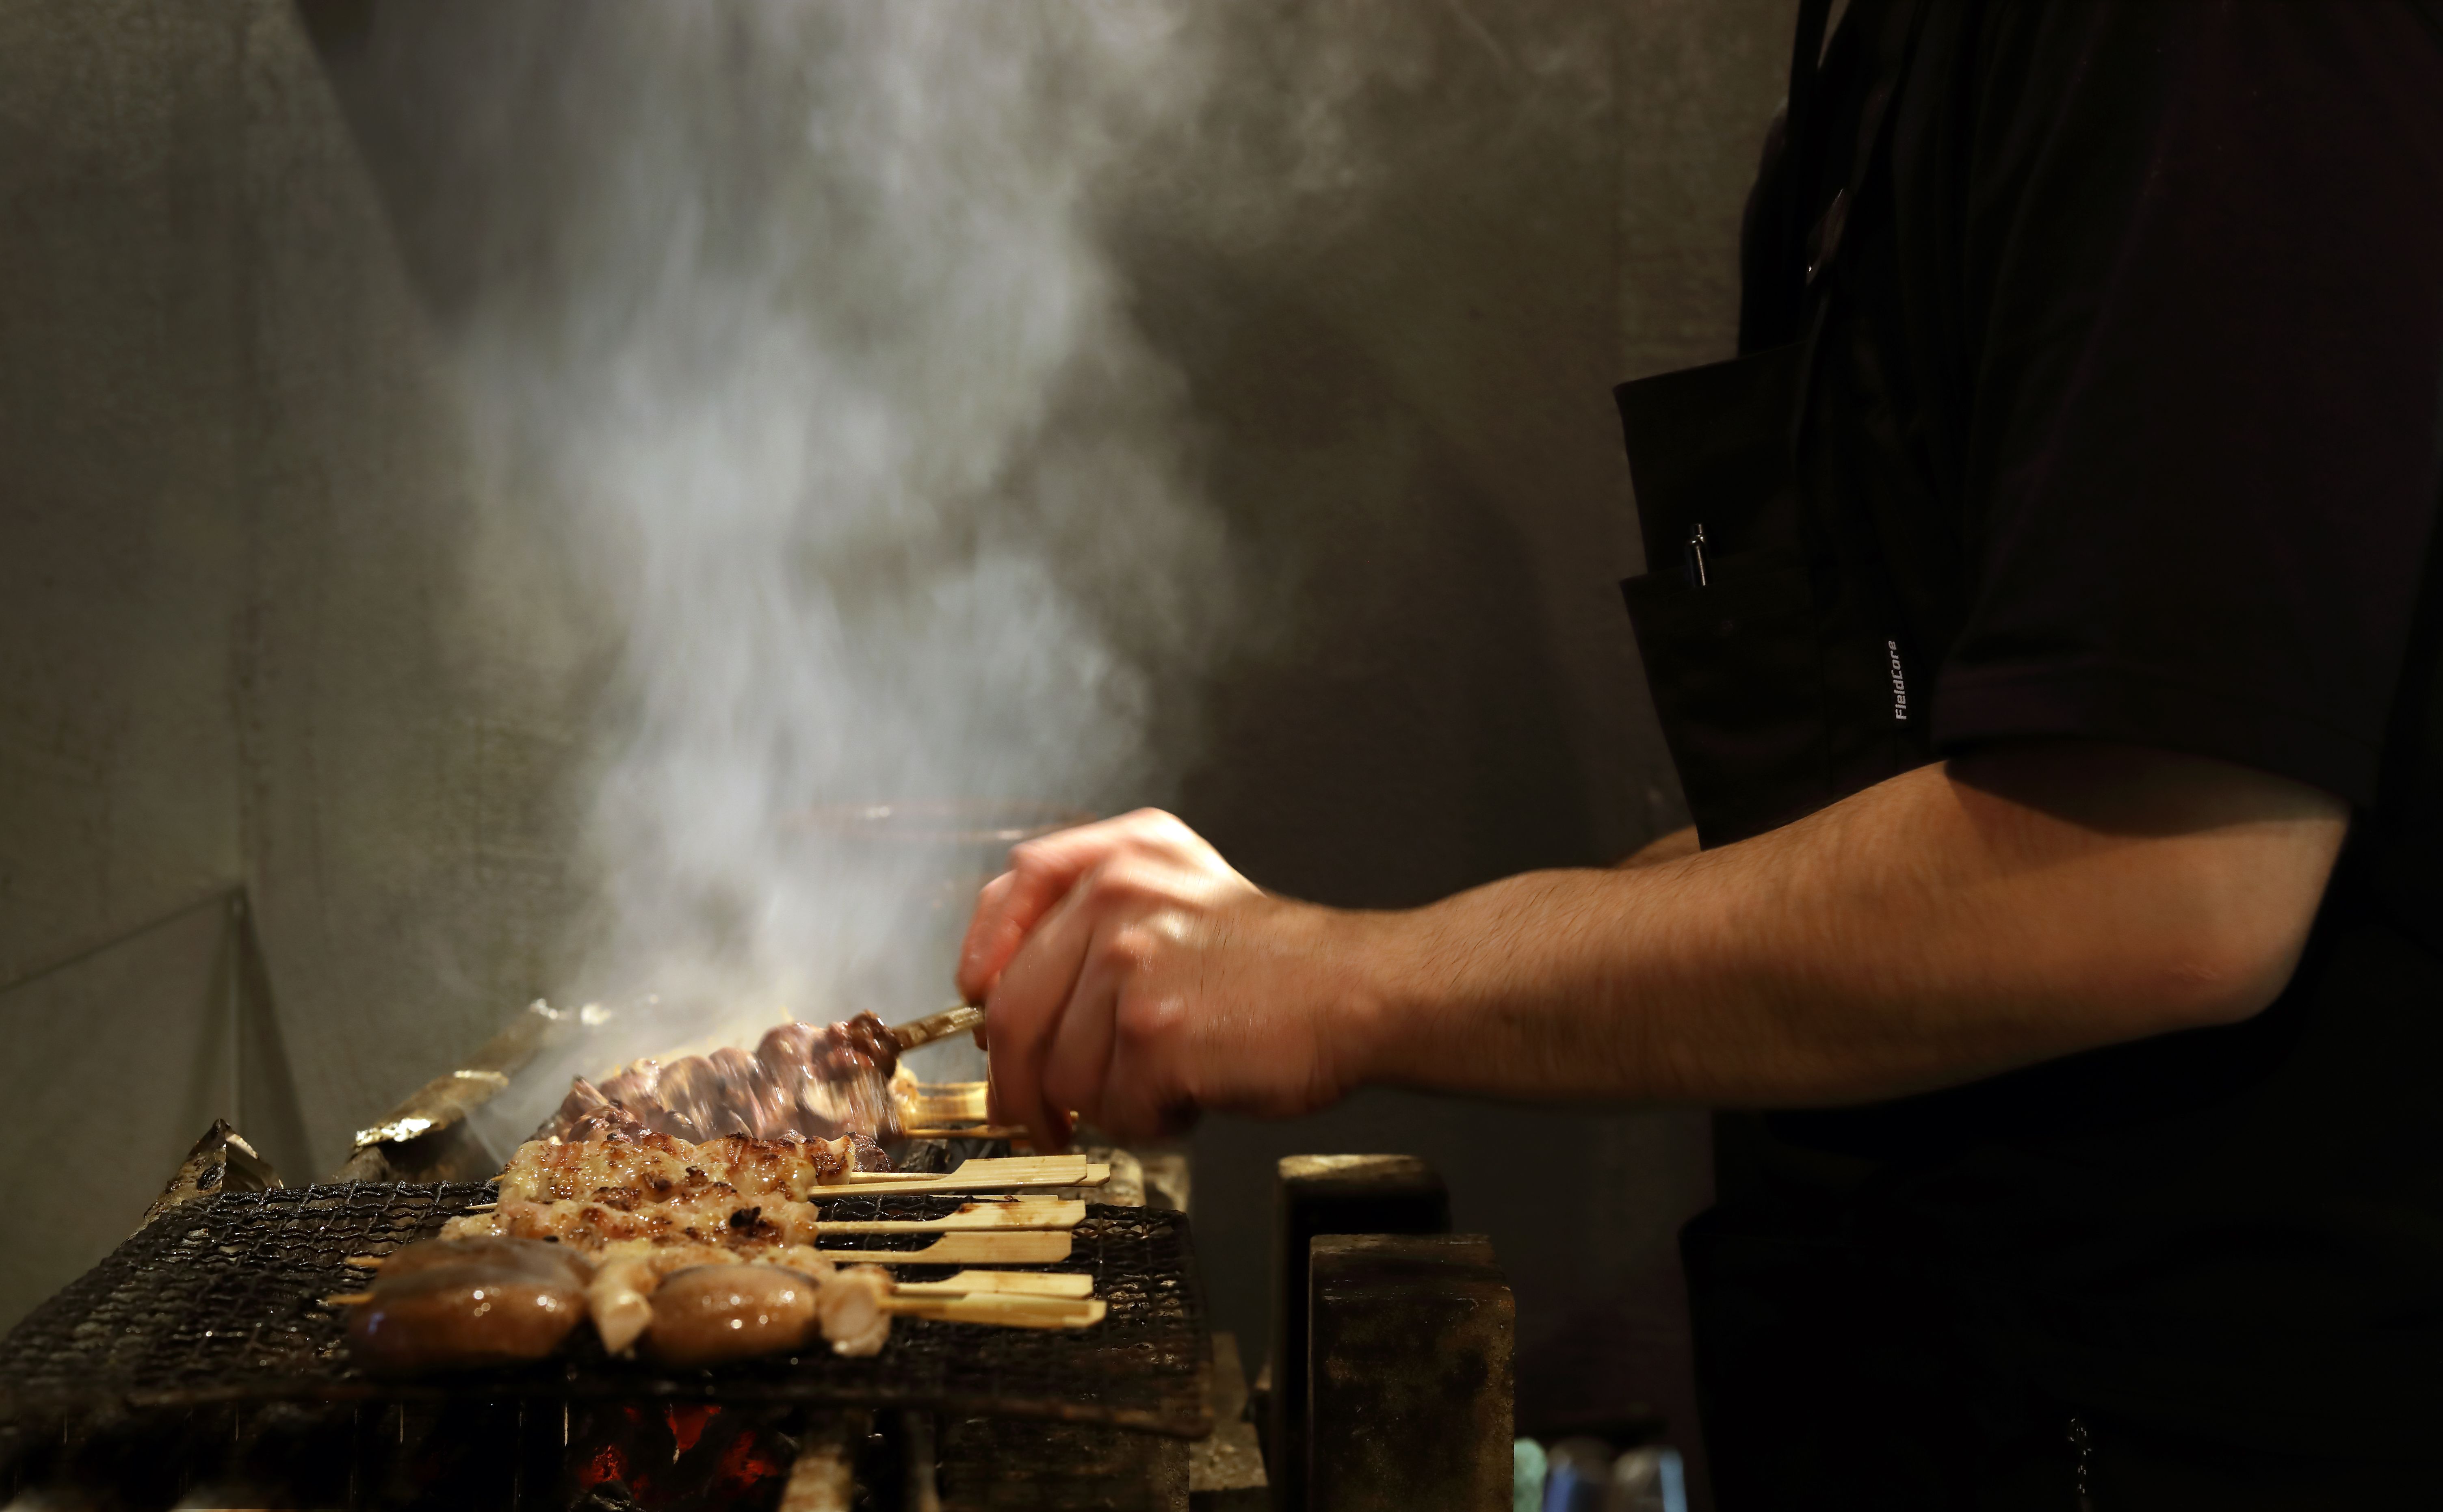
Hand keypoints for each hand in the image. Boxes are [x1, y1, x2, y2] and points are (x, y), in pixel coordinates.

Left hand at [955, 809, 1372, 1148]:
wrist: (1359, 992)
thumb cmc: (1277, 962)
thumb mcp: (1182, 892)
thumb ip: (1097, 914)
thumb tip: (1003, 992)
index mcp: (1123, 855)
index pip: (1013, 893)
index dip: (987, 959)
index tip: (985, 1002)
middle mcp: (1118, 895)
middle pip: (1013, 1009)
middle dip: (1018, 1082)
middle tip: (1033, 1116)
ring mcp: (1132, 963)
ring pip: (1060, 1072)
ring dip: (1105, 1101)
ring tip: (1161, 1084)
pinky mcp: (1154, 1033)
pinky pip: (1113, 1107)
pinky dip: (1148, 1120)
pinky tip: (1189, 1093)